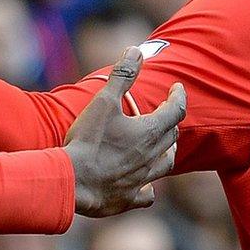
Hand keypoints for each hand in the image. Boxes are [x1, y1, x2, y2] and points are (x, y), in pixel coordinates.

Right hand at [62, 47, 183, 217]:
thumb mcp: (104, 102)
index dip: (178, 96)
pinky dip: (149, 188)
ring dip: (167, 151)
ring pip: (165, 164)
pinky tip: (145, 185)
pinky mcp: (128, 198)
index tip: (176, 88)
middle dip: (170, 121)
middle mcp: (151, 156)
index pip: (175, 110)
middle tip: (164, 112)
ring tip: (163, 145)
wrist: (72, 181)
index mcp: (149, 132)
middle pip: (171, 136)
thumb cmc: (88, 140)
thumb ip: (122, 76)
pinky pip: (147, 194)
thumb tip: (136, 51)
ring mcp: (142, 179)